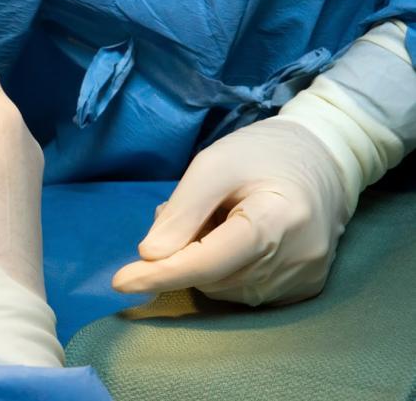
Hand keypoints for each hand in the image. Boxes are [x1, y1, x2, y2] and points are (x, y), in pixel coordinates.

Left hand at [113, 20, 414, 305]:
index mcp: (277, 221)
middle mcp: (295, 260)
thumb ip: (182, 211)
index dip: (161, 274)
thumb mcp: (214, 164)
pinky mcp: (302, 290)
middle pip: (209, 276)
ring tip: (224, 219)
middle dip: (185, 251)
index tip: (120, 282)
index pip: (207, 262)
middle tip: (198, 210)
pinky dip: (225, 271)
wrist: (326, 160)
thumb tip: (150, 256)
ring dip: (204, 260)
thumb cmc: (264, 154)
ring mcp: (302, 281)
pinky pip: (241, 292)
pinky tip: (239, 239)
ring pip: (220, 288)